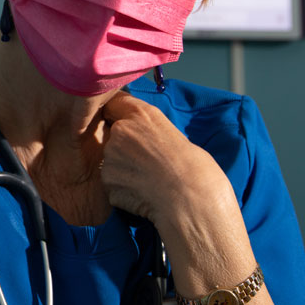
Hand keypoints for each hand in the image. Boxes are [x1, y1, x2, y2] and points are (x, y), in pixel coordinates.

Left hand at [99, 91, 229, 227]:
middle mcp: (121, 131)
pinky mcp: (107, 181)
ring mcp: (111, 156)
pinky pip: (113, 184)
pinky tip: (144, 195)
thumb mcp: (176, 136)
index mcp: (142, 115)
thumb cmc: (197, 171)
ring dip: (124, 169)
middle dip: (124, 146)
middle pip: (112, 134)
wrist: (193, 203)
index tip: (121, 120)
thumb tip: (145, 138)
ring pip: (112, 161)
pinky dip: (124, 190)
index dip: (117, 112)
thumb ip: (151, 131)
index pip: (115, 101)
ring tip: (150, 181)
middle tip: (147, 163)